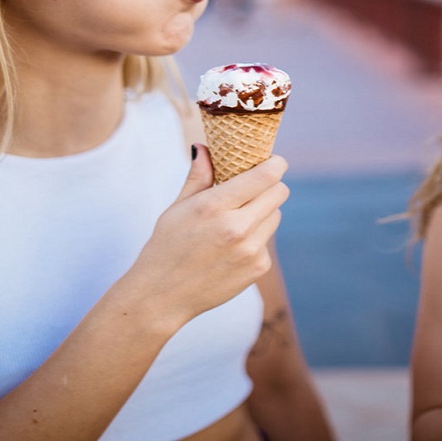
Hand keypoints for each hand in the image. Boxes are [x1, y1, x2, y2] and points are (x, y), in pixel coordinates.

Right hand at [130, 144, 288, 323]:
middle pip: (279, 193)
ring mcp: (250, 250)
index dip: (275, 164)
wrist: (163, 295)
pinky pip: (267, 241)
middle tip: (256, 187)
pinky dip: (256, 238)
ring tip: (237, 219)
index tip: (275, 161)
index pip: (264, 176)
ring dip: (263, 211)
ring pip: (276, 215)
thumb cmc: (166, 246)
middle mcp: (236, 228)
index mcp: (214, 207)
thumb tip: (204, 146)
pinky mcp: (258, 267)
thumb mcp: (177, 207)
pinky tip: (232, 247)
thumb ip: (198, 176)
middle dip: (271, 185)